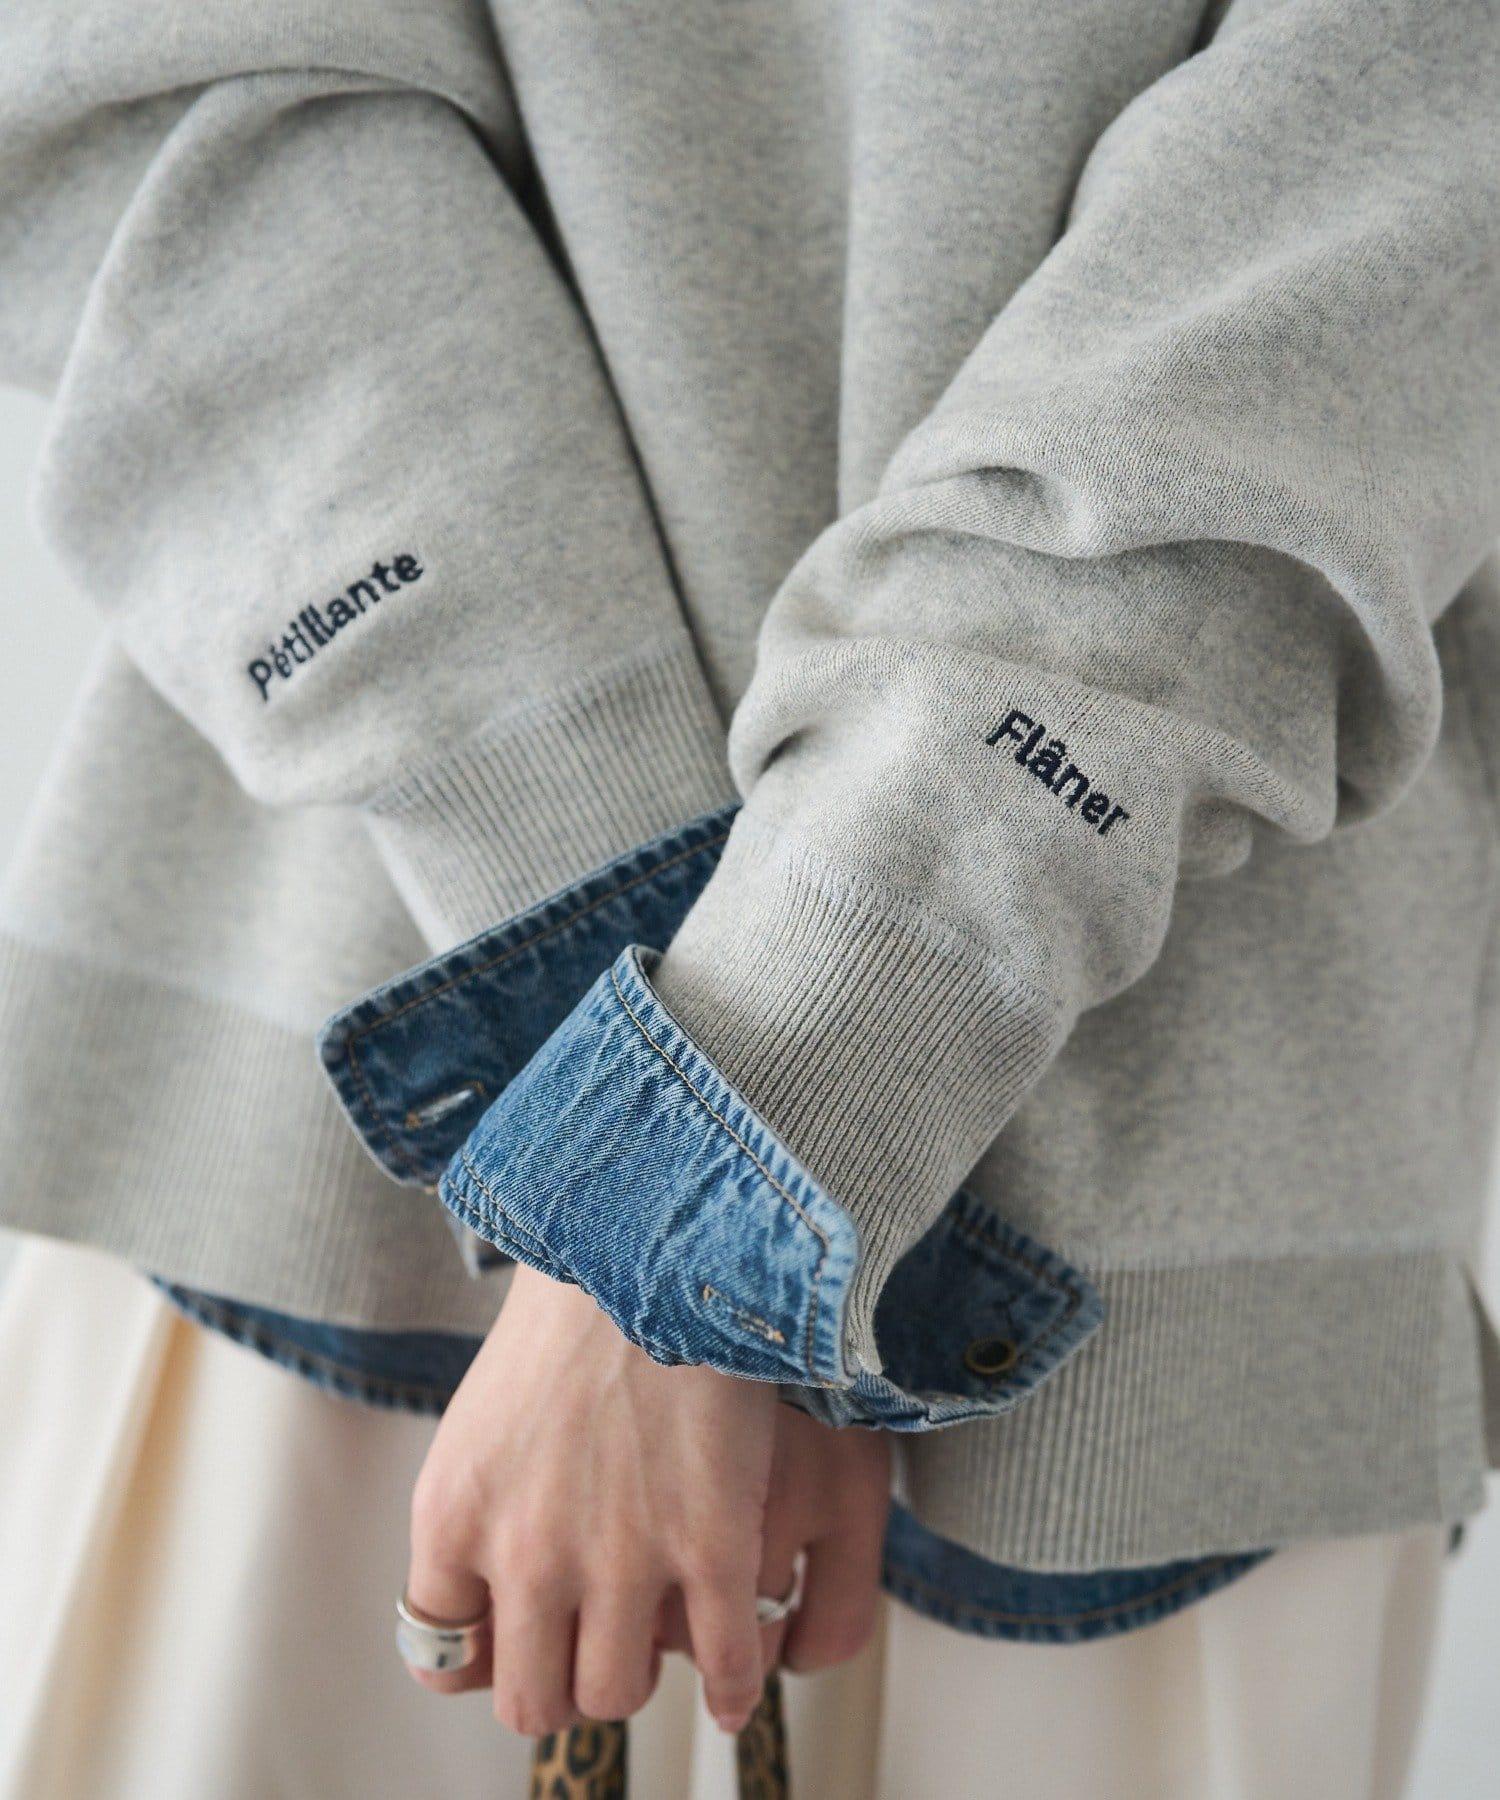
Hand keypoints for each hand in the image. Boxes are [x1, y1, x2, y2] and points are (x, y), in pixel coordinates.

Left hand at [405, 1263, 889, 1734]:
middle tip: (596, 1646)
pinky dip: (734, 1688)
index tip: (522, 1646)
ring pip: (619, 1692)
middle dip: (566, 1684)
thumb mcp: (478, 1420)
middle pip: (534, 1699)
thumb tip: (496, 1600)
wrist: (652, 1237)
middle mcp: (525, 1555)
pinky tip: (738, 1683)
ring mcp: (620, 1558)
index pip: (443, 1661)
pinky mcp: (711, 1544)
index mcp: (452, 1519)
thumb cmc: (568, 1311)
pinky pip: (726, 1666)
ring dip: (643, 1675)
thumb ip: (477, 1517)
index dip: (490, 1663)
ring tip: (663, 1637)